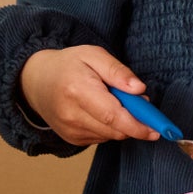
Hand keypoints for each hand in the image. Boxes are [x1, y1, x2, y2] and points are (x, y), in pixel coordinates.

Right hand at [18, 45, 158, 146]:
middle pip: (115, 129)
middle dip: (136, 123)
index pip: (113, 115)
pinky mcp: (71, 138)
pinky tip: (102, 111)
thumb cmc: (68, 65)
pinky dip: (110, 127)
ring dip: (123, 124)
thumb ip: (118, 71)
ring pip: (111, 135)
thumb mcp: (94, 55)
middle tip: (142, 105)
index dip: (138, 125)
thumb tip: (139, 89)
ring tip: (115, 101)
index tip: (157, 129)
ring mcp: (69, 130)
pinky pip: (102, 137)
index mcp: (78, 91)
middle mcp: (72, 115)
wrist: (36, 81)